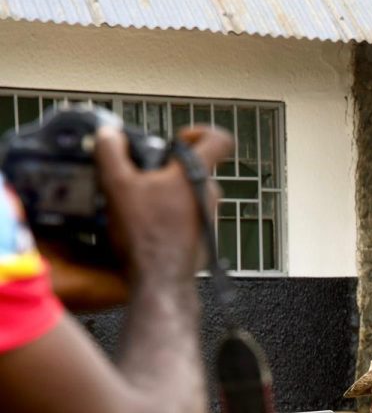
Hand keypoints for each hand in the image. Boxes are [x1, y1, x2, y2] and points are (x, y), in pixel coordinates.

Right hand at [47, 125, 233, 310]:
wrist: (159, 280)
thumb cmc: (145, 236)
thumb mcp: (116, 185)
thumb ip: (111, 152)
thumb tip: (111, 134)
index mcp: (195, 175)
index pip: (219, 140)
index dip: (200, 132)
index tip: (179, 139)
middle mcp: (210, 197)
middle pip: (195, 169)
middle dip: (168, 168)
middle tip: (143, 175)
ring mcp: (210, 220)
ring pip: (190, 195)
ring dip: (168, 194)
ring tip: (140, 203)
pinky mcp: (204, 240)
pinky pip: (189, 218)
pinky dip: (172, 216)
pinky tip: (148, 225)